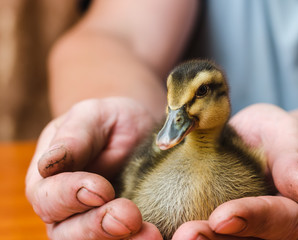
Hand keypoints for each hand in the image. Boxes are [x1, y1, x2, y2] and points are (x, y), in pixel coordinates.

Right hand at [25, 97, 162, 239]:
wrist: (139, 131)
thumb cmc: (111, 121)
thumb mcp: (92, 116)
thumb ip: (74, 137)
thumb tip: (49, 164)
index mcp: (50, 181)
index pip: (48, 197)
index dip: (70, 196)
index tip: (101, 189)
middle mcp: (67, 211)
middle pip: (69, 233)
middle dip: (98, 227)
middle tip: (130, 217)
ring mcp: (94, 224)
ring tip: (151, 234)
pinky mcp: (124, 231)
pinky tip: (161, 235)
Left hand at [172, 104, 297, 239]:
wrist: (262, 141)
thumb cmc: (276, 134)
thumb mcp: (288, 133)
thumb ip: (295, 157)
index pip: (286, 219)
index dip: (254, 219)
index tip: (221, 218)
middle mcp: (286, 228)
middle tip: (187, 235)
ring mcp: (260, 232)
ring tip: (179, 236)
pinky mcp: (237, 229)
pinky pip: (220, 234)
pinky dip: (202, 234)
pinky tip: (175, 231)